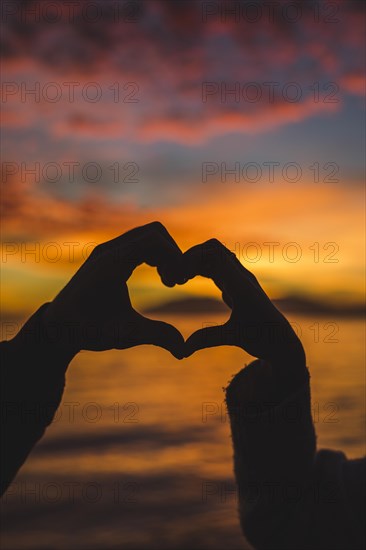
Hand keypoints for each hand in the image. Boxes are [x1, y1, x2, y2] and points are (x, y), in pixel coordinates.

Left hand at [43, 222, 184, 357]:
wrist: (59, 327)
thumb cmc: (88, 330)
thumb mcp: (125, 334)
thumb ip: (157, 336)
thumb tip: (184, 351)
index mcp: (112, 263)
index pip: (153, 239)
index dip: (174, 257)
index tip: (179, 283)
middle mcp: (109, 250)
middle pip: (154, 232)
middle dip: (172, 253)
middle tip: (177, 281)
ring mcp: (108, 250)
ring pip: (148, 235)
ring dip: (164, 254)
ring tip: (170, 282)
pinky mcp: (109, 255)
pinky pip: (139, 242)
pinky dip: (155, 254)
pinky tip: (159, 278)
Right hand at [179, 239, 304, 365]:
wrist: (282, 340)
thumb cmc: (262, 339)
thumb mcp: (234, 338)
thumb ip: (207, 340)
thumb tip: (182, 350)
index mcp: (240, 285)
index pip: (215, 255)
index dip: (192, 259)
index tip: (177, 278)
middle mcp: (241, 277)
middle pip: (212, 248)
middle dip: (190, 257)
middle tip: (173, 277)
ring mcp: (239, 278)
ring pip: (213, 255)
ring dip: (194, 261)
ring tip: (177, 280)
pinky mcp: (235, 284)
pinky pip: (215, 265)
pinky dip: (198, 268)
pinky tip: (186, 281)